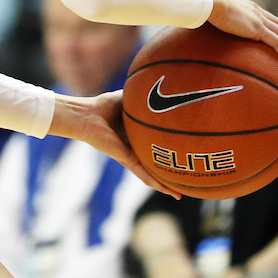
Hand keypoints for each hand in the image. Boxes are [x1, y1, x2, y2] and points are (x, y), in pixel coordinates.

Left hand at [48, 92, 181, 197]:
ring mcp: (131, 155)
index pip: (158, 144)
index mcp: (137, 134)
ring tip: (181, 194)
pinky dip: (156, 183)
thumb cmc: (105, 105)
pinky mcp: (126, 159)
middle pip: (156, 161)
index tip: (188, 152)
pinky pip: (143, 174)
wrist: (88, 115)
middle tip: (189, 178)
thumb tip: (164, 82)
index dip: (172, 148)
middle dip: (170, 171)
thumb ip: (146, 96)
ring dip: (166, 184)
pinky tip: (170, 192)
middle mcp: (135, 147)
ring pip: (151, 173)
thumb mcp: (132, 99)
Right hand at [203, 0, 277, 74]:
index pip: (267, 18)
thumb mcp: (212, 9)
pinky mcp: (259, 29)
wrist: (209, 0)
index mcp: (248, 6)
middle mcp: (257, 12)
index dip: (276, 29)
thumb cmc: (204, 3)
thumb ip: (212, 15)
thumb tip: (200, 20)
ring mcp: (260, 20)